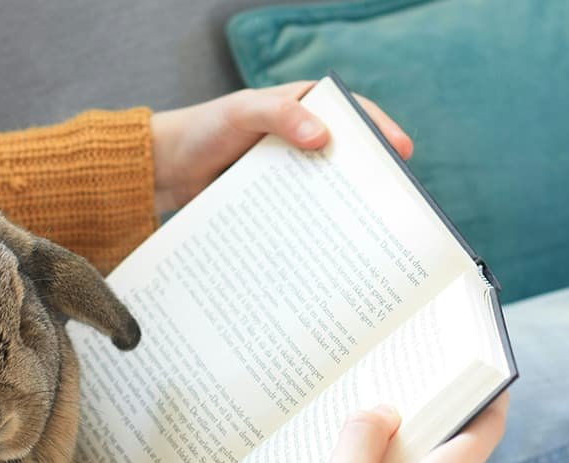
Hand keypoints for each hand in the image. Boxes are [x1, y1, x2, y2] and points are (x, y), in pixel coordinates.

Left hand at [150, 81, 413, 213]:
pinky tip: (325, 250)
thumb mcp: (241, 113)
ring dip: (344, 211)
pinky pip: (301, 215)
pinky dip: (314, 229)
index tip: (401, 152)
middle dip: (370, 180)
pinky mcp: (275, 204)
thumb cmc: (205, 129)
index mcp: (303, 108)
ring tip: (365, 234)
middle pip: (347, 158)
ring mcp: (290, 174)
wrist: (167, 169)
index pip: (352, 114)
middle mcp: (303, 140)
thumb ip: (279, 116)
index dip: (380, 131)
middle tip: (392, 204)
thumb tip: (323, 137)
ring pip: (327, 191)